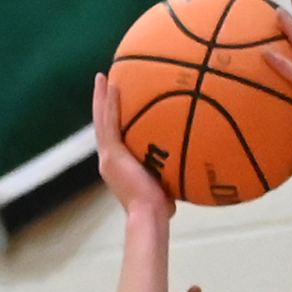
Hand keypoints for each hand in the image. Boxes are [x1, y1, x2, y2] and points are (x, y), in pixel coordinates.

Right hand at [94, 69, 172, 220]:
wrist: (149, 215)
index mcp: (117, 166)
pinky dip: (110, 104)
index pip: (113, 136)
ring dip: (102, 97)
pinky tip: (113, 85)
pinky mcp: (111, 155)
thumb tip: (189, 163)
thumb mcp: (163, 183)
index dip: (112, 118)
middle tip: (102, 81)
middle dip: (101, 102)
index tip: (114, 101)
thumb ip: (169, 170)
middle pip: (103, 124)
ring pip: (102, 120)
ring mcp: (108, 157)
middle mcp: (108, 160)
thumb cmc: (160, 208)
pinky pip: (110, 123)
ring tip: (102, 76)